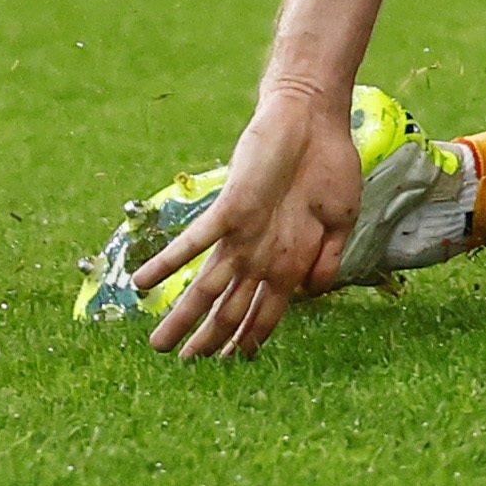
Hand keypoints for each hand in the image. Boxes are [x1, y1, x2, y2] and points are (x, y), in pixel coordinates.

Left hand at [139, 85, 361, 363]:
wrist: (315, 118)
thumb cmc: (331, 165)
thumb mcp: (343, 217)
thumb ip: (328, 257)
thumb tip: (311, 294)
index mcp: (290, 259)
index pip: (265, 311)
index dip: (251, 338)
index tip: (235, 362)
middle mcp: (260, 254)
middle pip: (229, 309)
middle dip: (209, 340)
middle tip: (186, 366)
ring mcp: (242, 235)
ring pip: (205, 288)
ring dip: (181, 317)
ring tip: (157, 345)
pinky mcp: (229, 209)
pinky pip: (194, 242)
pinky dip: (167, 263)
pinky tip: (142, 283)